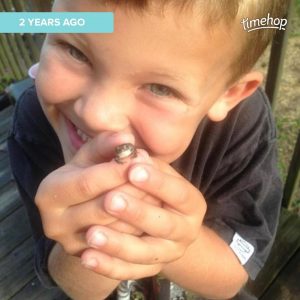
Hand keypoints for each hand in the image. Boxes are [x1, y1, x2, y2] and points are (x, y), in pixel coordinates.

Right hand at [35, 133, 151, 255]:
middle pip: (102, 209)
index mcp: (50, 193)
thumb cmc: (89, 177)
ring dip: (141, 212)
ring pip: (115, 231)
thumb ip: (106, 145)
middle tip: (157, 179)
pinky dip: (139, 232)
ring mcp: (71, 245)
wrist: (79, 213)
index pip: (87, 183)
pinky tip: (154, 216)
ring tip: (161, 195)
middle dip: (132, 192)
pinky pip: (119, 249)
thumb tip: (126, 137)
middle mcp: (54, 223)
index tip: (141, 159)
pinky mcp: (87, 258)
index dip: (115, 172)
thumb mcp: (91, 159)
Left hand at [80, 160, 206, 279]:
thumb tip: (132, 153)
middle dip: (137, 212)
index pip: (178, 192)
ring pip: (144, 253)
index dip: (156, 181)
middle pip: (163, 224)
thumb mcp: (151, 170)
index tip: (132, 169)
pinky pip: (129, 272)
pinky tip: (87, 257)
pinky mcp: (150, 270)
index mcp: (191, 203)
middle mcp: (186, 231)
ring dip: (118, 244)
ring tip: (91, 233)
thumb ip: (142, 161)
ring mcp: (168, 253)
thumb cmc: (152, 188)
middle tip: (110, 200)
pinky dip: (108, 266)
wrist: (161, 221)